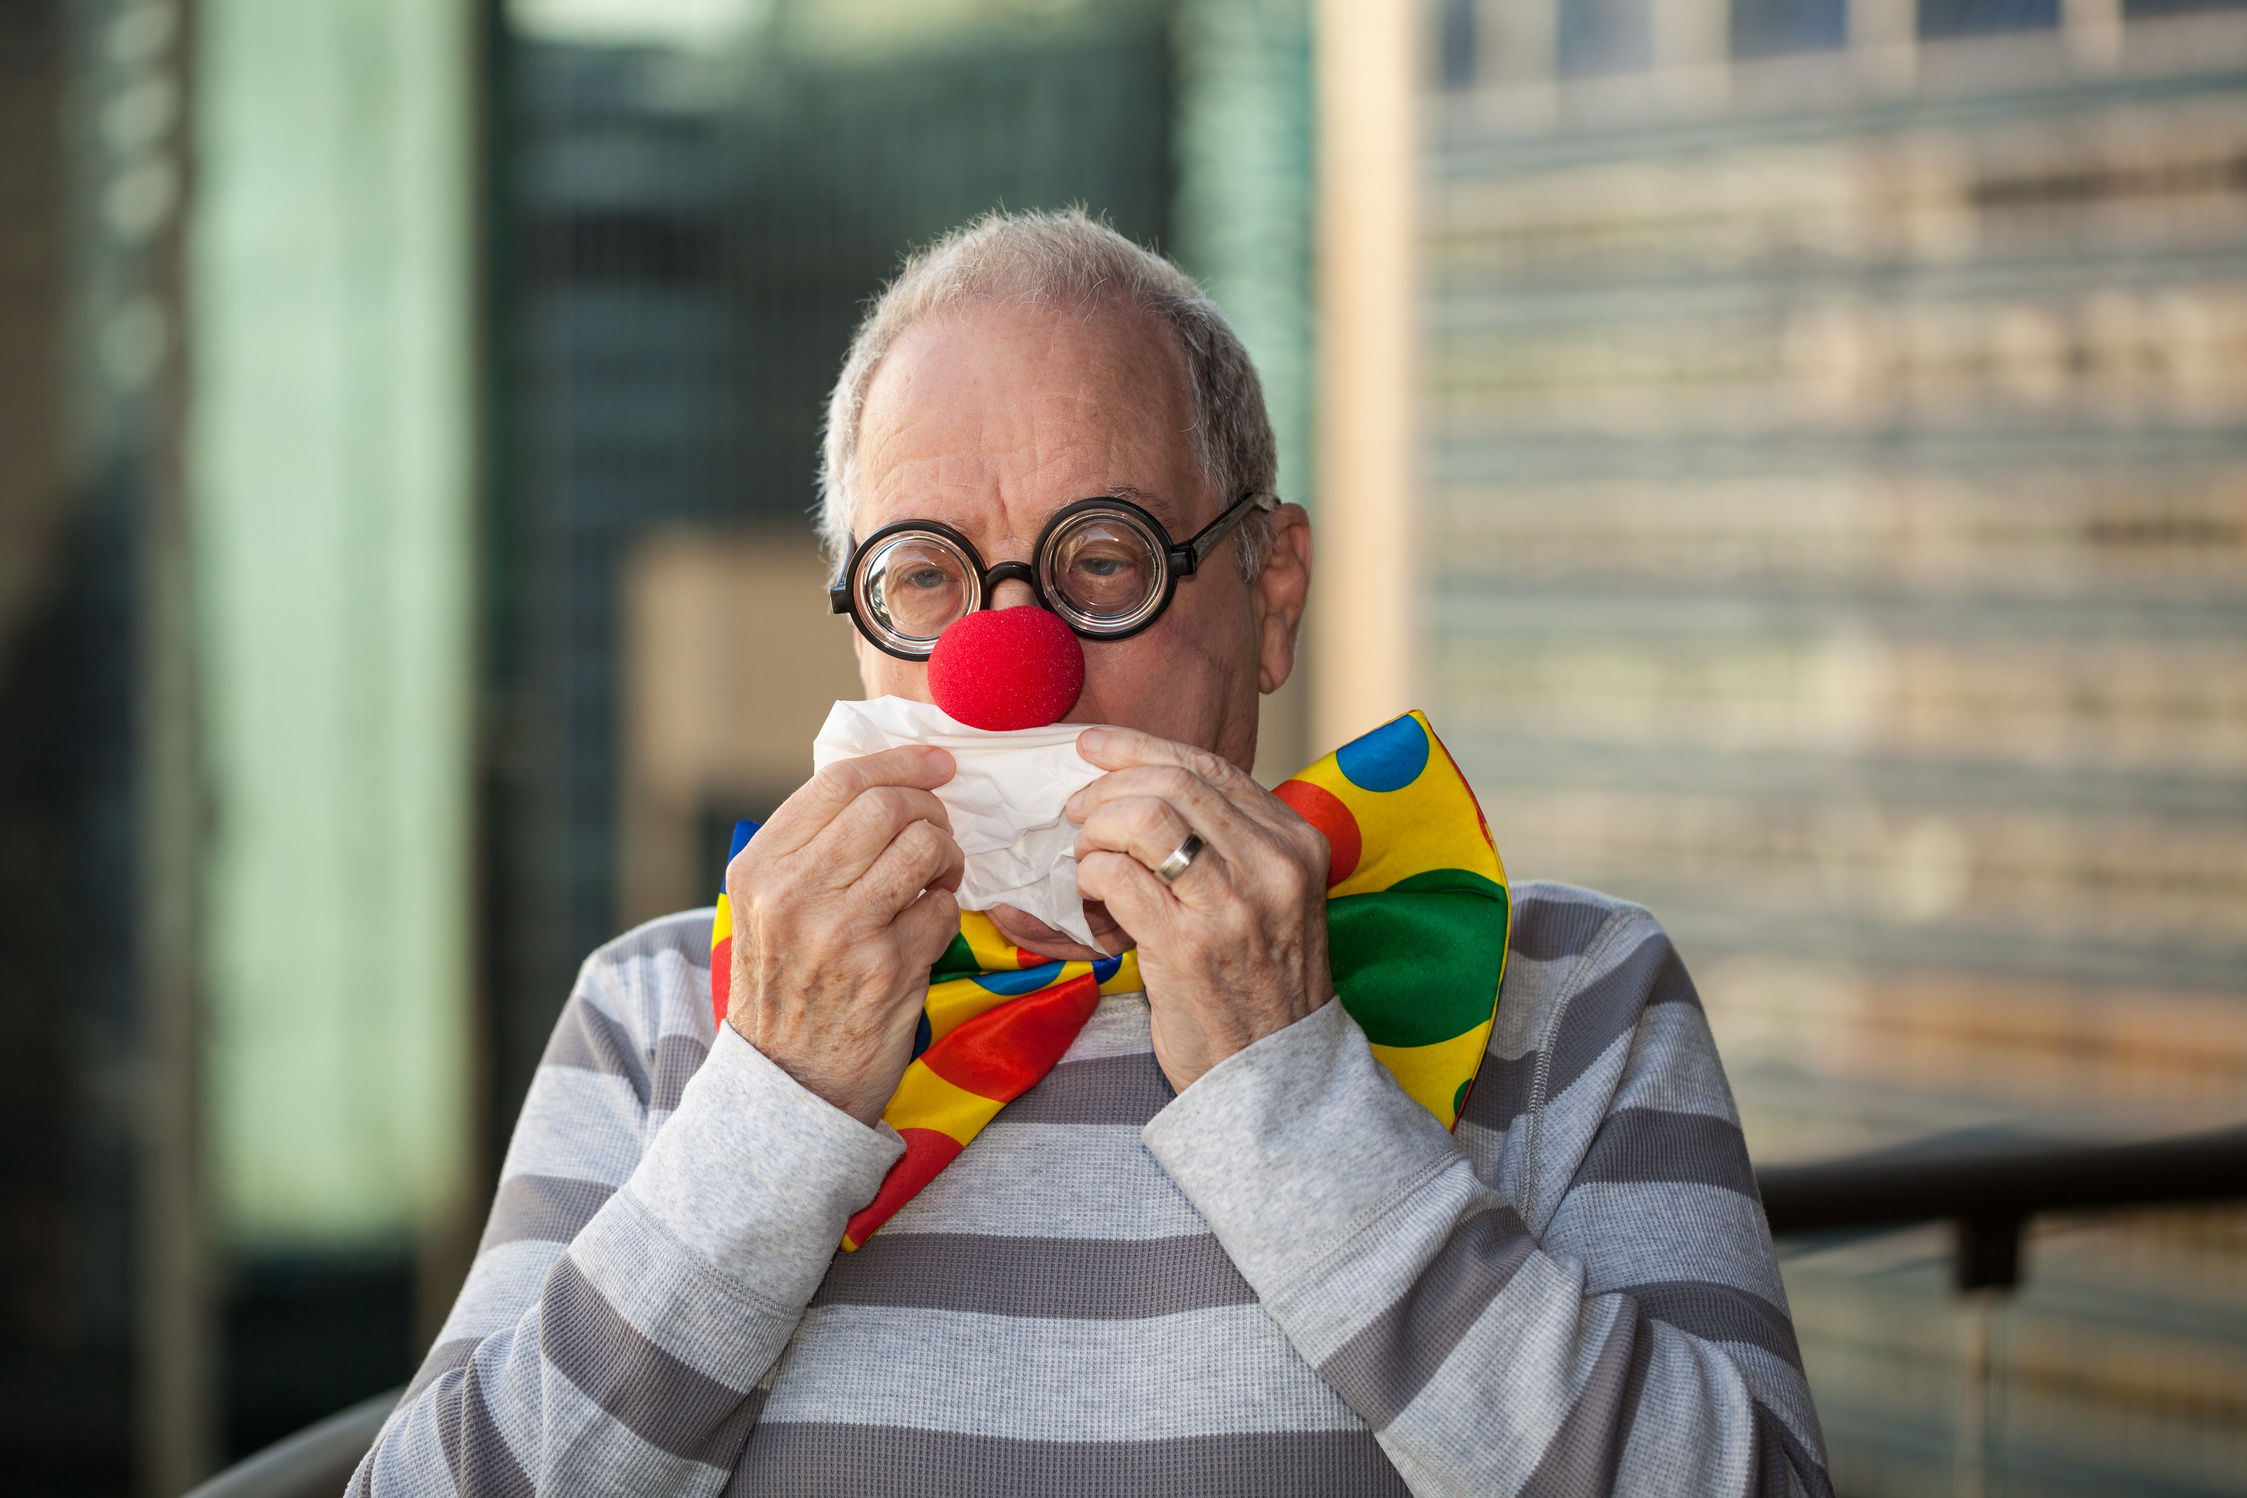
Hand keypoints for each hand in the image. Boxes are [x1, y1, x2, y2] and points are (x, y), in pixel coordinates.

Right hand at [726, 746, 965, 1125]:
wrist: (786, 1082)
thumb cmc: (785, 984)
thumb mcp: (766, 907)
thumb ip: (810, 846)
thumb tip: (884, 781)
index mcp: (760, 867)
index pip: (840, 782)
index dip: (900, 763)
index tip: (937, 762)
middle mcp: (793, 893)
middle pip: (889, 807)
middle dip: (931, 810)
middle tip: (937, 834)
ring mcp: (842, 931)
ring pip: (926, 848)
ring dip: (947, 857)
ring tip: (936, 878)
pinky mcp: (887, 969)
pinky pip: (942, 909)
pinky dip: (944, 912)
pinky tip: (923, 930)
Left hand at [1067, 726, 1332, 1093]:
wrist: (1274, 1074)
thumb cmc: (1259, 984)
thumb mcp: (1272, 899)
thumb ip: (1231, 843)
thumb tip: (1147, 789)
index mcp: (1296, 843)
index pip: (1210, 766)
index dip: (1140, 747)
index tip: (1094, 746)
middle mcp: (1273, 865)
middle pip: (1173, 783)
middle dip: (1108, 786)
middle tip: (1077, 810)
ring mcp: (1233, 905)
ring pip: (1144, 819)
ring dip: (1096, 830)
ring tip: (1085, 857)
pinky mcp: (1188, 945)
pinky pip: (1118, 878)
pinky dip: (1090, 876)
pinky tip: (1090, 894)